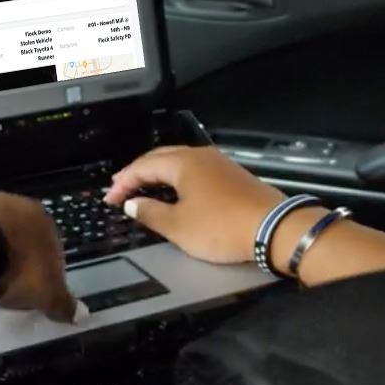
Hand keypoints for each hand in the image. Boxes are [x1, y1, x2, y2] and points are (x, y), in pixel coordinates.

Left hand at [0, 191, 80, 322]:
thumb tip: (79, 315)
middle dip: (19, 260)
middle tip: (11, 286)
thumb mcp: (46, 293)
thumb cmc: (17, 269)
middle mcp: (17, 203)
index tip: (36, 291)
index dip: (46, 272)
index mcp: (44, 217)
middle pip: (22, 238)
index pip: (52, 247)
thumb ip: (63, 304)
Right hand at [103, 146, 285, 263]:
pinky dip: (179, 178)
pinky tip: (178, 191)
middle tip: (121, 187)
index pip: (143, 165)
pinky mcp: (233, 176)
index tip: (109, 198)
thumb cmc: (221, 227)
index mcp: (183, 163)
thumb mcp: (178, 227)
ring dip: (159, 173)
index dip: (123, 182)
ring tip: (145, 187)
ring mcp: (220, 164)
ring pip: (181, 162)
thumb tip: (132, 204)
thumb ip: (150, 213)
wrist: (274, 229)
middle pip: (161, 157)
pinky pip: (197, 170)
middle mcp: (201, 156)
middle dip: (139, 171)